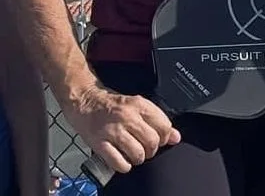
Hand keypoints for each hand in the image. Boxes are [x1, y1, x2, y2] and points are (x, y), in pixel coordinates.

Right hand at [64, 84, 180, 173]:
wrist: (85, 101)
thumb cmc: (113, 104)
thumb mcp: (137, 105)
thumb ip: (157, 119)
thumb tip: (176, 137)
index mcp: (139, 104)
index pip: (164, 125)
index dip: (166, 136)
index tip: (161, 139)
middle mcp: (127, 117)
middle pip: (152, 141)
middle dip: (152, 150)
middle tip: (147, 149)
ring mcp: (112, 131)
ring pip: (137, 153)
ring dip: (139, 158)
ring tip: (135, 155)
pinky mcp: (99, 144)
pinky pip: (118, 162)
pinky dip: (124, 166)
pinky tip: (123, 161)